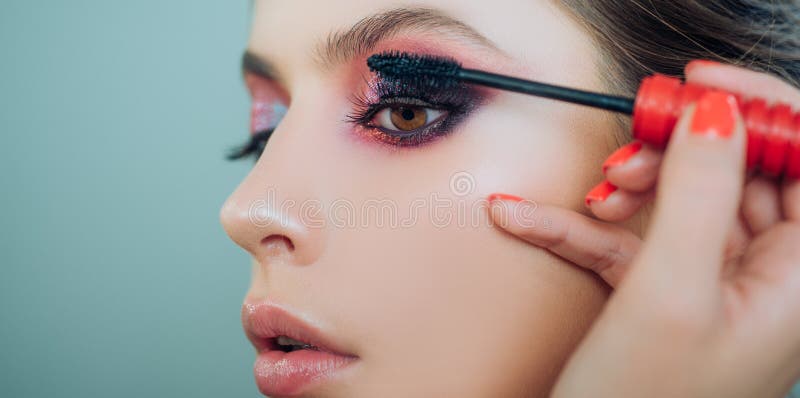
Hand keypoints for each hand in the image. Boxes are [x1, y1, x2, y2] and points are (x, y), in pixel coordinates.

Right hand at [488, 61, 799, 396]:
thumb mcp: (669, 293)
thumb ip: (698, 194)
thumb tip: (715, 116)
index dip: (763, 113)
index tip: (701, 89)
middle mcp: (768, 277)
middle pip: (742, 173)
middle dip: (681, 150)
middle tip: (637, 141)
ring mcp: (715, 285)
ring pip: (686, 201)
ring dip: (632, 188)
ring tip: (595, 192)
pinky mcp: (666, 295)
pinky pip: (633, 239)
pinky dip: (584, 226)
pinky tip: (533, 218)